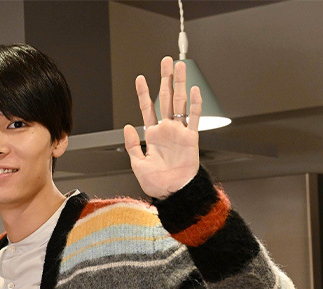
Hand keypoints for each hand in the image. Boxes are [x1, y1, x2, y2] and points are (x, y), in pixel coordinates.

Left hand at [124, 57, 201, 198]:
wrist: (173, 192)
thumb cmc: (157, 182)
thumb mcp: (137, 163)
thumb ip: (132, 145)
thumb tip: (128, 127)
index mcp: (153, 135)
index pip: (147, 108)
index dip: (143, 93)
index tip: (140, 78)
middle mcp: (167, 130)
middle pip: (166, 98)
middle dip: (165, 80)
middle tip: (165, 62)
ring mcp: (179, 132)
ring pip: (180, 102)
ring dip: (180, 84)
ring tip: (179, 67)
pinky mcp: (191, 138)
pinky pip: (193, 118)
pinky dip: (194, 104)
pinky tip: (194, 90)